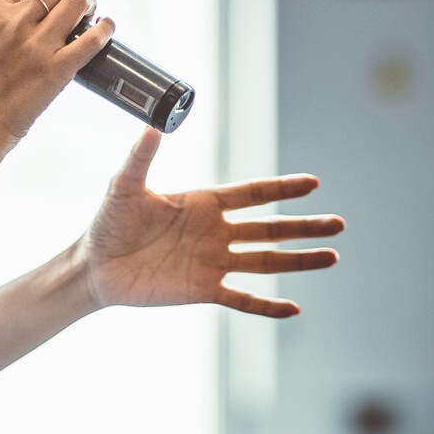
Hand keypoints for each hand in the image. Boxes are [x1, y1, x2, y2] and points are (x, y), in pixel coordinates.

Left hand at [77, 129, 343, 317]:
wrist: (94, 267)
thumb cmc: (107, 223)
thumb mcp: (123, 186)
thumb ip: (140, 157)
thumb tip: (152, 124)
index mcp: (203, 203)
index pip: (252, 194)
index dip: (282, 189)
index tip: (313, 184)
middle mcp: (215, 232)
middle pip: (270, 228)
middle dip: (304, 226)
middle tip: (338, 224)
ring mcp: (213, 262)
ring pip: (266, 262)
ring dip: (299, 261)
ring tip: (332, 257)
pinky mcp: (203, 290)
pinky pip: (243, 299)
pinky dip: (268, 306)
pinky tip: (294, 308)